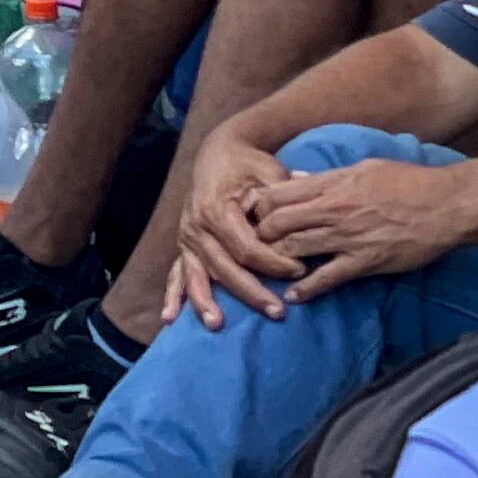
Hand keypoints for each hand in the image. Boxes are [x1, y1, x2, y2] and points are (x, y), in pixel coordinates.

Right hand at [166, 139, 302, 329]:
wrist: (219, 153)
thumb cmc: (248, 164)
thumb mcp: (269, 172)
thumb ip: (284, 198)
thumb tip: (308, 219)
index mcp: (216, 208)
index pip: (246, 247)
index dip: (273, 263)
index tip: (300, 270)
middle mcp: (196, 226)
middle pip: (224, 267)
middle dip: (251, 292)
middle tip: (278, 312)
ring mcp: (186, 238)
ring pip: (197, 275)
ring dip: (206, 302)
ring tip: (218, 324)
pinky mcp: (184, 246)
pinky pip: (176, 273)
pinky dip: (174, 295)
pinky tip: (170, 317)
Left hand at [249, 156, 467, 298]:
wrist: (446, 205)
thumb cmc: (409, 182)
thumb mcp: (364, 167)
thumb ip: (328, 176)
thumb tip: (298, 178)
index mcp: (332, 184)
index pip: (277, 195)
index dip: (258, 207)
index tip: (252, 217)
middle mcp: (333, 211)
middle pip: (277, 224)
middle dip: (260, 236)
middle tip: (255, 246)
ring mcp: (347, 238)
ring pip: (295, 250)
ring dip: (277, 262)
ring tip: (269, 270)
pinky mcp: (364, 262)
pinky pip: (327, 278)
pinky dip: (306, 289)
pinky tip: (293, 297)